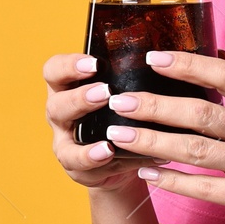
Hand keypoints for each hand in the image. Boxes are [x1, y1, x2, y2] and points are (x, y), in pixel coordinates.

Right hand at [43, 53, 166, 191]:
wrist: (124, 157)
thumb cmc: (125, 114)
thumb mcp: (125, 91)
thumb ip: (134, 76)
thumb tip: (169, 57)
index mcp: (69, 87)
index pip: (55, 70)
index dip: (69, 65)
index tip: (95, 62)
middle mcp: (61, 113)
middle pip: (56, 104)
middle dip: (80, 98)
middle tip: (105, 92)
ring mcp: (65, 142)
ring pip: (64, 136)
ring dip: (90, 140)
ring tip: (109, 129)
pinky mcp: (75, 166)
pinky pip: (78, 163)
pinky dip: (93, 157)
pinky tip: (109, 152)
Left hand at [104, 50, 224, 223]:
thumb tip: (211, 67)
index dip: (186, 64)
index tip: (152, 59)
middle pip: (201, 113)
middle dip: (155, 106)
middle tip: (119, 101)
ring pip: (195, 150)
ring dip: (152, 142)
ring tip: (119, 136)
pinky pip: (204, 188)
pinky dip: (172, 181)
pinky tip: (147, 174)